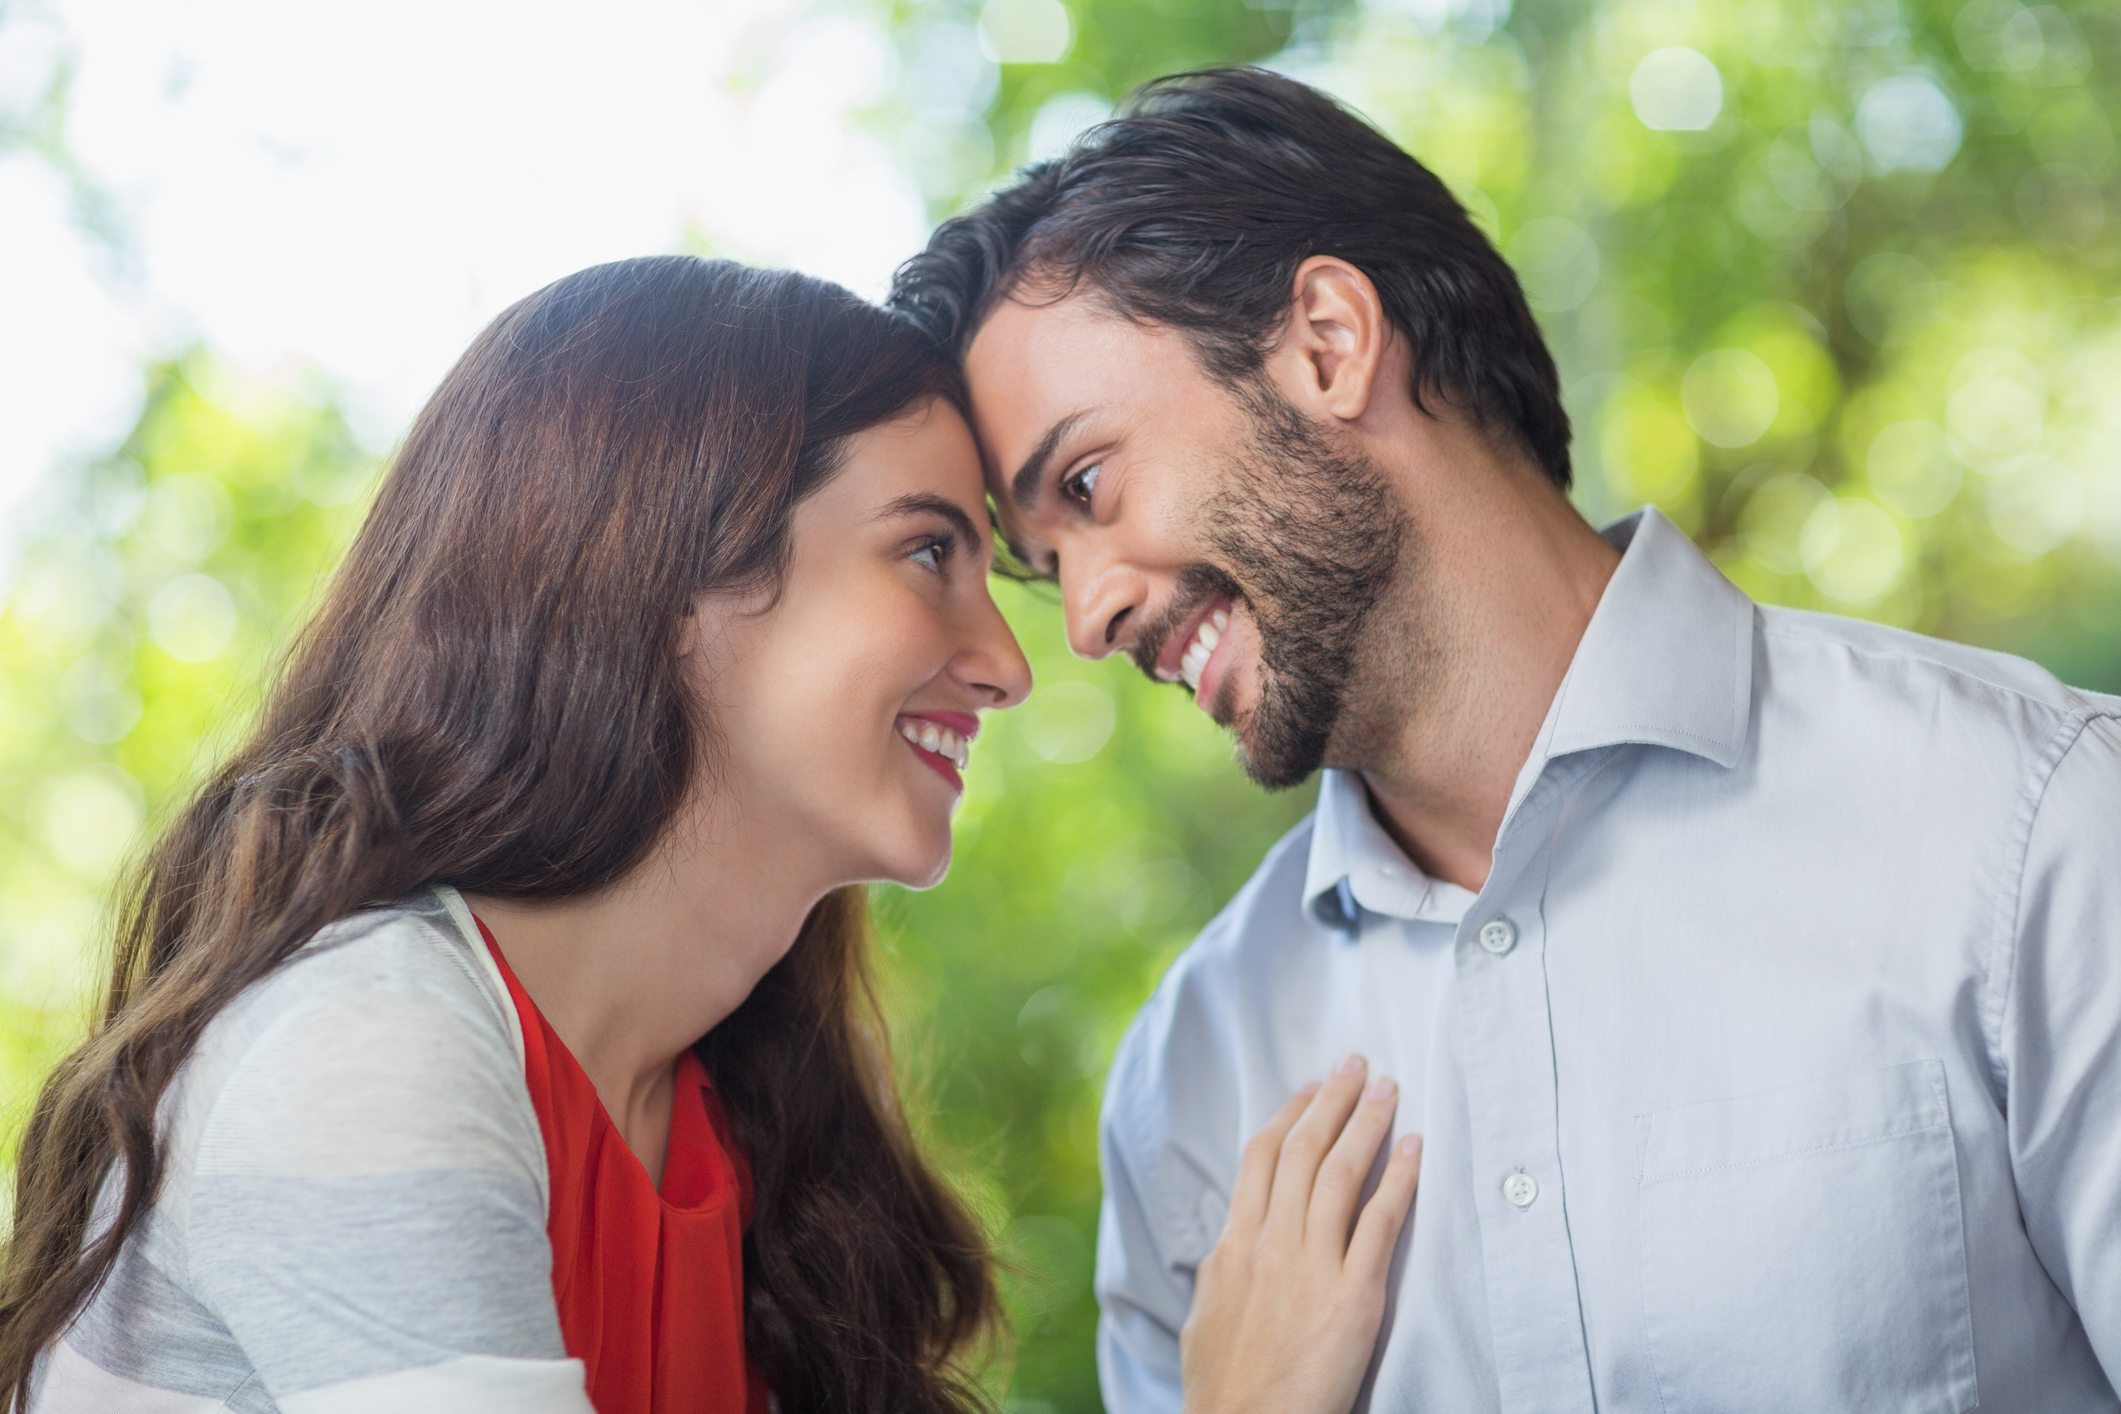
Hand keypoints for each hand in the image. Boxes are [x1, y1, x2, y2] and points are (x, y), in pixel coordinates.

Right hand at [1179, 1055, 1421, 1413]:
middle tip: (1356, 1064)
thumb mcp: (1205, 1317)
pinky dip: (1399, 1182)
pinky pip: (1380, 1225)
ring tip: (1389, 1090)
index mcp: (1231, 1248)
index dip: (1288, 1115)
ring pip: (1339, 1175)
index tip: (1310, 1089)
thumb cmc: (1223, 1390)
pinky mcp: (1353, 1298)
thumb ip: (1220, 1274)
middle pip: (1301, 1152)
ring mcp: (1311, 1269)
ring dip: (1367, 1124)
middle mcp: (1270, 1246)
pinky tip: (1415, 1151)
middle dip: (1332, 1101)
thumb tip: (1226, 1251)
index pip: (1260, 1160)